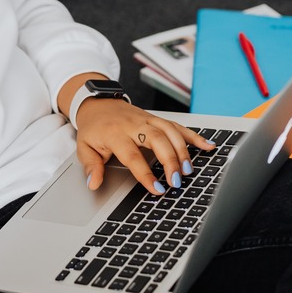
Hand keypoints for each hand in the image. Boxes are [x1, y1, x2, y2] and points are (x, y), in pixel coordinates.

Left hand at [74, 99, 215, 193]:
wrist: (98, 103)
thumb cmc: (94, 128)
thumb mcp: (84, 147)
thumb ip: (91, 166)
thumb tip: (94, 183)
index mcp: (115, 133)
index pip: (133, 155)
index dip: (145, 174)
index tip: (157, 189)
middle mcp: (134, 124)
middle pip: (157, 140)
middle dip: (169, 160)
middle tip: (177, 180)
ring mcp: (148, 119)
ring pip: (170, 131)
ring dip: (182, 150)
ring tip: (188, 170)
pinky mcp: (157, 118)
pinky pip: (178, 125)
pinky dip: (194, 135)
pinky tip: (207, 146)